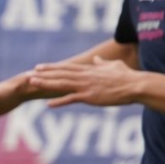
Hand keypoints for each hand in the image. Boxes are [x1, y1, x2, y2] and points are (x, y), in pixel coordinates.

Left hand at [28, 56, 142, 108]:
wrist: (136, 85)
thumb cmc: (128, 76)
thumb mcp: (114, 66)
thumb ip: (103, 63)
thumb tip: (97, 59)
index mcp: (89, 70)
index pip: (66, 67)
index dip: (51, 67)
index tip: (39, 67)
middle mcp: (84, 76)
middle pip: (60, 74)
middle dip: (43, 74)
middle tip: (28, 74)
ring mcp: (86, 86)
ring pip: (62, 84)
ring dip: (46, 84)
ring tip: (33, 83)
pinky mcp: (90, 97)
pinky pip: (72, 99)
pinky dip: (59, 101)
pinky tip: (48, 104)